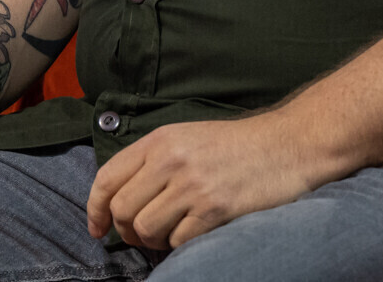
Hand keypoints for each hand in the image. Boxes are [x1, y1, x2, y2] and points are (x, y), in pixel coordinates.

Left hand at [85, 113, 325, 249]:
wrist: (287, 145)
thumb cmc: (235, 145)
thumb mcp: (185, 137)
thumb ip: (151, 161)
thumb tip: (119, 198)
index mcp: (158, 141)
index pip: (107, 178)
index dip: (95, 209)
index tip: (97, 228)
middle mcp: (170, 160)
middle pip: (123, 209)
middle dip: (126, 230)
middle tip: (140, 236)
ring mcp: (193, 185)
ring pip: (146, 228)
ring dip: (154, 240)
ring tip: (169, 234)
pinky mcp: (216, 208)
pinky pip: (179, 241)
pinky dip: (181, 245)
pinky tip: (193, 234)